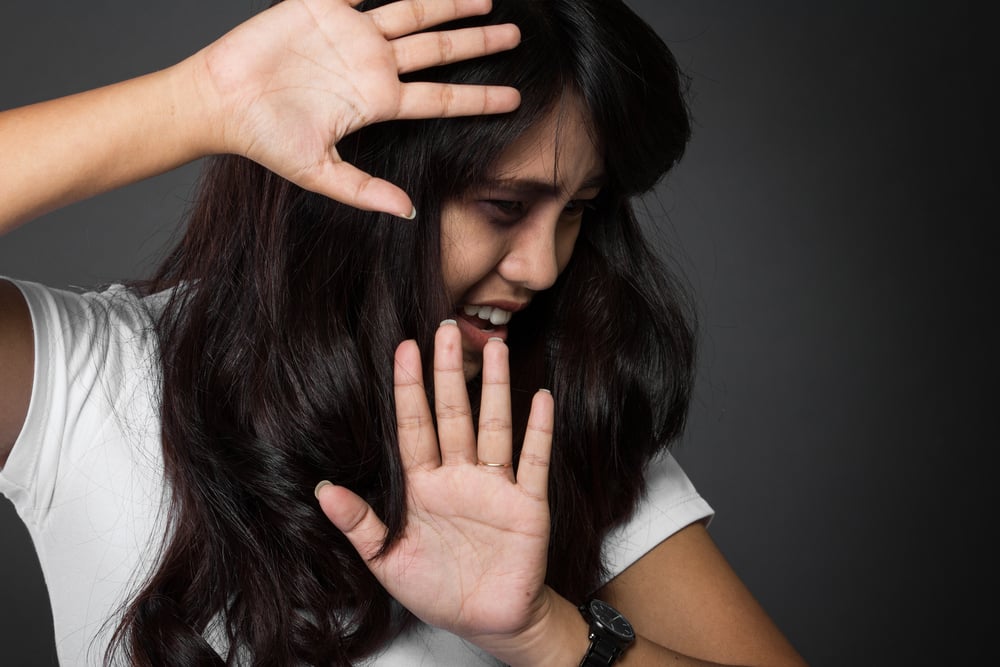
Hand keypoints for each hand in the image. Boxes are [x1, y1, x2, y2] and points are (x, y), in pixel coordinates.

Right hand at [191, 0, 520, 216]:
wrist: (219, 101)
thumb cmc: (265, 140)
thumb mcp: (321, 174)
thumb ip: (367, 191)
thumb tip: (410, 213)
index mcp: (377, 101)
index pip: (441, 97)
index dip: (479, 97)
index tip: (516, 99)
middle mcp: (372, 65)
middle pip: (438, 49)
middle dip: (478, 40)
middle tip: (516, 34)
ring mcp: (351, 33)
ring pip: (413, 11)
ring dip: (448, 2)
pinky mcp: (323, 6)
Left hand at [316, 321, 553, 646]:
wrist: (487, 621)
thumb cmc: (437, 590)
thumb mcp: (387, 560)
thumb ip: (360, 524)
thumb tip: (321, 489)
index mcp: (423, 486)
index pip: (413, 427)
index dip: (408, 389)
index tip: (402, 349)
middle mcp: (459, 476)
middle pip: (453, 415)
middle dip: (447, 373)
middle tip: (444, 329)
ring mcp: (495, 486)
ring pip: (494, 426)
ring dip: (494, 388)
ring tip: (494, 346)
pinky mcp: (527, 503)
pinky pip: (532, 461)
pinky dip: (538, 431)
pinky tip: (541, 399)